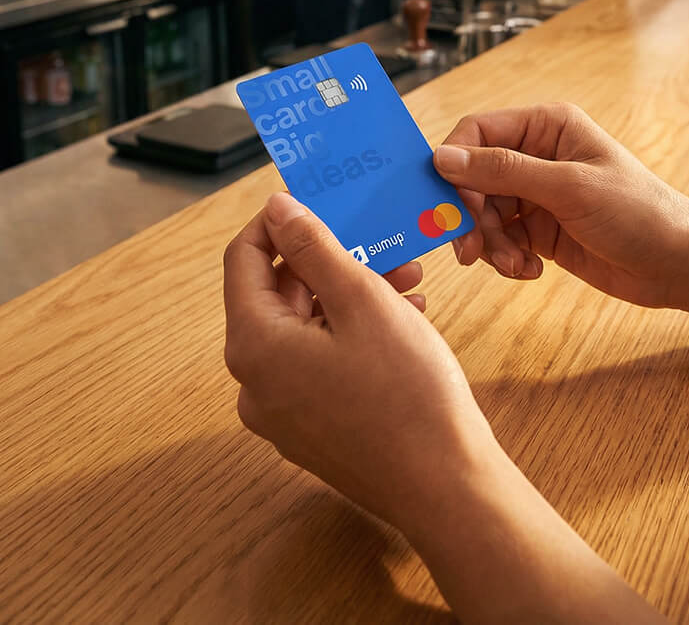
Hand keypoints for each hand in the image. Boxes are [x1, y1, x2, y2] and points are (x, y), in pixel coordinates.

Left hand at [223, 192, 497, 530]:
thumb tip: (276, 208)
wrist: (445, 487)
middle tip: (381, 241)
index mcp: (255, 346)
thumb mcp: (362, 301)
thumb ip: (314, 248)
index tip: (318, 200)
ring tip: (407, 281)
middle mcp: (254, 383)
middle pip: (276, 295)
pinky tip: (403, 320)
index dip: (277, 222)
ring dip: (348, 295)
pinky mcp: (310, 431)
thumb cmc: (406, 390)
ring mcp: (281, 414)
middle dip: (329, 260)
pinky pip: (318, 364)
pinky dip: (351, 333)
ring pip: (304, 329)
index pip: (243, 260)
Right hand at [433, 104, 688, 308]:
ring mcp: (536, 193)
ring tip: (514, 265)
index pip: (477, 133)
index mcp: (546, 126)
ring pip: (482, 213)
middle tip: (471, 252)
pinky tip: (530, 271)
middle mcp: (537, 154)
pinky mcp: (538, 229)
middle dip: (470, 216)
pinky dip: (505, 258)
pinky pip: (500, 239)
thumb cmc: (636, 212)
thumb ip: (503, 172)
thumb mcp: (568, 188)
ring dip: (489, 243)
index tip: (447, 205)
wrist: (676, 263)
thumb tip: (442, 157)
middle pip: (472, 178)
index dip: (455, 166)